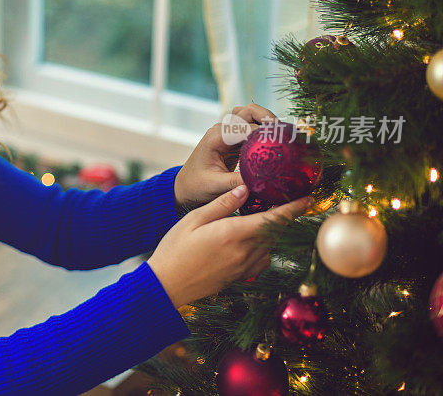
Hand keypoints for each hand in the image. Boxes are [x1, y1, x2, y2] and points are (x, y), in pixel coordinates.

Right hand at [148, 184, 312, 309]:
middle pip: (276, 232)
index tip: (309, 198)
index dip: (294, 208)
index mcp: (234, 234)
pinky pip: (261, 259)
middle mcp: (244, 252)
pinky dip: (263, 247)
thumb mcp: (194, 220)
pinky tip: (250, 240)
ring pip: (271, 246)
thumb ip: (222, 205)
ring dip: (273, 233)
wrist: (166, 285)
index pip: (274, 219)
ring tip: (266, 219)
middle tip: (287, 201)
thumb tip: (245, 190)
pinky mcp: (240, 277)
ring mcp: (244, 267)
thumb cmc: (175, 249)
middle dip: (284, 217)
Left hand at [173, 102, 277, 208]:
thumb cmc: (196, 186)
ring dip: (267, 121)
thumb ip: (237, 183)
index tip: (281, 141)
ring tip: (284, 132)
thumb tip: (263, 182)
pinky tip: (278, 141)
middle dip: (267, 116)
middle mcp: (222, 130)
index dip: (263, 132)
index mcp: (216, 137)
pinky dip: (265, 131)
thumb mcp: (216, 186)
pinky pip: (252, 130)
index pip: (244, 127)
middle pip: (248, 111)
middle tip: (285, 130)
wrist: (185, 188)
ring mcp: (228, 134)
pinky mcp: (234, 141)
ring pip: (251, 116)